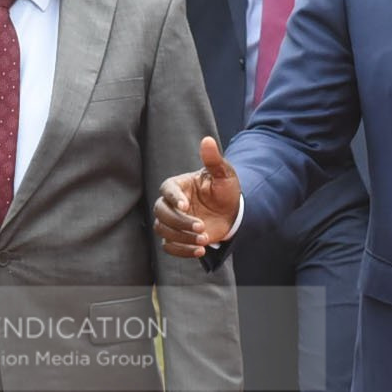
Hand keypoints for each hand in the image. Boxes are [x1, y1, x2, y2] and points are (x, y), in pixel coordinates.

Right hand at [154, 136, 240, 257]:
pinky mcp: (177, 237)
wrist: (230, 212)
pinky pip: (169, 247)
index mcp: (178, 185)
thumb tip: (207, 140)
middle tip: (202, 226)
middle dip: (180, 222)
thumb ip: (214, 160)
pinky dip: (182, 251)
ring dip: (182, 238)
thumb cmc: (225, 190)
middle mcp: (171, 203)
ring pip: (163, 231)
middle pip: (161, 213)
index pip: (166, 189)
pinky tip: (200, 250)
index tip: (185, 205)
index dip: (173, 197)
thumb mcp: (224, 174)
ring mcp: (172, 221)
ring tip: (204, 239)